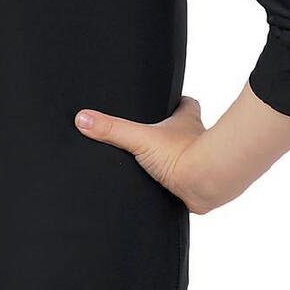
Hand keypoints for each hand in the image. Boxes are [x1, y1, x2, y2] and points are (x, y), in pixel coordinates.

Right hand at [73, 95, 216, 212]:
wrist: (206, 184)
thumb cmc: (183, 154)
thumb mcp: (140, 138)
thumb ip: (112, 128)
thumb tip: (83, 118)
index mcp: (186, 120)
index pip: (186, 103)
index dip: (177, 101)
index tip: (167, 101)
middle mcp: (195, 138)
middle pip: (184, 130)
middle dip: (170, 132)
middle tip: (151, 134)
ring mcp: (197, 161)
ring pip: (185, 155)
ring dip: (172, 158)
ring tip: (150, 163)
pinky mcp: (195, 184)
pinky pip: (182, 182)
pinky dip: (173, 184)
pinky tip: (158, 189)